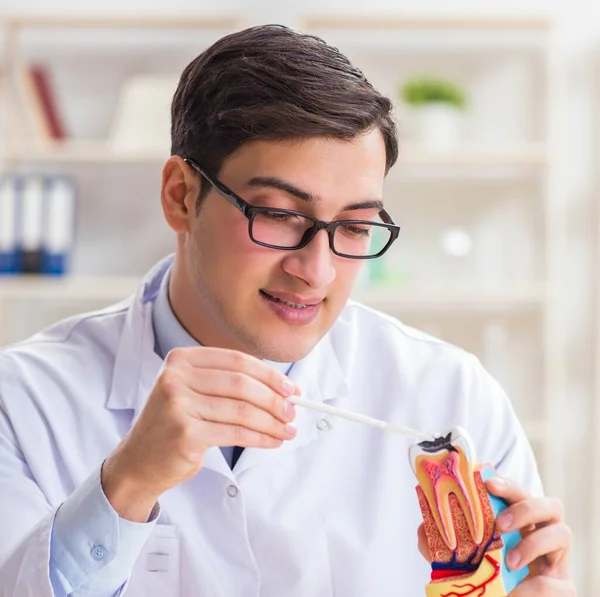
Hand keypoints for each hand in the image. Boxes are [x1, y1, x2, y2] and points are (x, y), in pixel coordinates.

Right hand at [102, 347, 298, 520]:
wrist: (139, 462)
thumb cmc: (176, 425)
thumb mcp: (194, 392)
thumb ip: (229, 385)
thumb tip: (283, 389)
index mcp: (181, 359)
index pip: (237, 361)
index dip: (269, 374)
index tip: (290, 388)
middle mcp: (176, 377)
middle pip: (241, 384)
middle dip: (274, 399)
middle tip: (293, 411)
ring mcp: (177, 405)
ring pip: (242, 410)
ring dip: (272, 421)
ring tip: (288, 430)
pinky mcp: (185, 433)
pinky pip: (235, 433)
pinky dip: (261, 438)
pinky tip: (273, 442)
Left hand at [416, 477, 574, 595]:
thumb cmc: (487, 575)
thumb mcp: (460, 556)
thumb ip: (440, 541)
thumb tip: (423, 528)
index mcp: (518, 519)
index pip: (517, 492)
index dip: (506, 483)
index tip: (488, 482)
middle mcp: (542, 531)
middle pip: (549, 503)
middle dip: (525, 507)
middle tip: (501, 523)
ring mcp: (557, 557)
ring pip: (562, 532)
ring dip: (534, 543)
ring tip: (510, 561)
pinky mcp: (564, 586)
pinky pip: (559, 582)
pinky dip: (537, 586)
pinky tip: (516, 592)